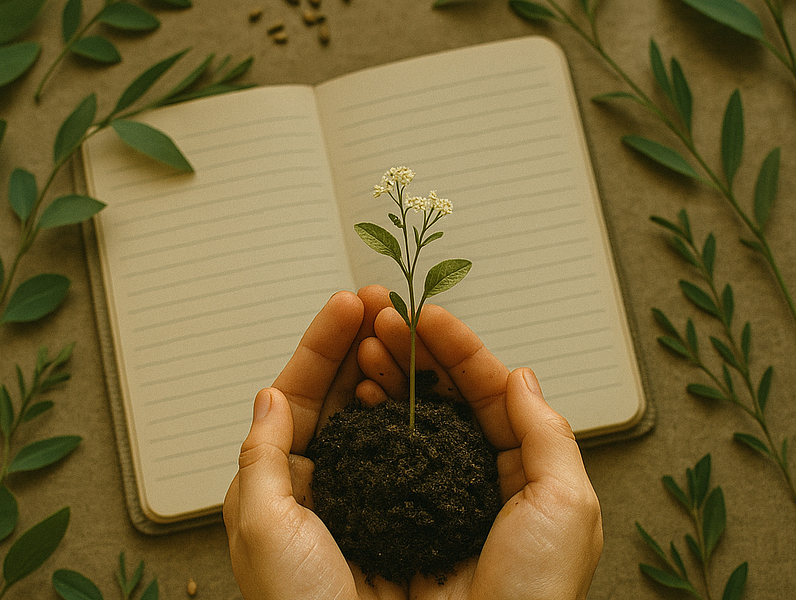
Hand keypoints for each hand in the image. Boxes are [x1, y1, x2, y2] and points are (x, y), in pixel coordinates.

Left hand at [223, 288, 407, 599]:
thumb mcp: (264, 531)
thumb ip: (261, 459)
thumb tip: (268, 396)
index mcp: (282, 479)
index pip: (299, 393)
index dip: (322, 344)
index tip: (348, 304)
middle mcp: (326, 477)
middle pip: (340, 391)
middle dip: (360, 341)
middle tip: (383, 301)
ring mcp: (368, 487)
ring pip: (376, 410)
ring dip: (389, 365)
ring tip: (405, 329)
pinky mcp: (406, 504)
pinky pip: (411, 443)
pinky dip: (418, 408)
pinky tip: (427, 384)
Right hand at [357, 287, 603, 599]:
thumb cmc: (533, 597)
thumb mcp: (567, 508)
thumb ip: (550, 435)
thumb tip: (522, 377)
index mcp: (518, 471)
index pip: (488, 391)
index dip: (459, 349)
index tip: (429, 316)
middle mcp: (470, 476)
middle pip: (441, 396)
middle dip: (414, 351)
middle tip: (386, 318)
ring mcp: (429, 492)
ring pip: (407, 416)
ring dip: (388, 373)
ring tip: (367, 342)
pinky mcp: (392, 512)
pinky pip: (379, 450)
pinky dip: (367, 415)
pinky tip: (357, 392)